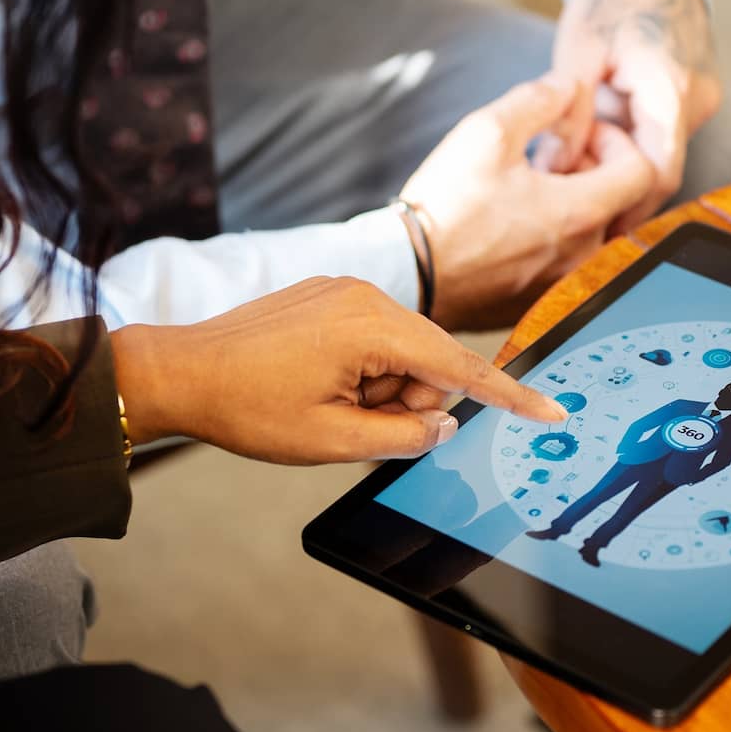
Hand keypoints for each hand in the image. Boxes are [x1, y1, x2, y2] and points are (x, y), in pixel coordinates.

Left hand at [110, 278, 566, 464]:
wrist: (178, 372)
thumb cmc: (247, 408)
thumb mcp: (332, 441)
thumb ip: (404, 435)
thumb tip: (443, 423)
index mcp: (372, 327)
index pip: (462, 366)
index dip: (509, 396)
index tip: (552, 412)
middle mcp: (365, 295)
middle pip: (430, 360)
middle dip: (406, 400)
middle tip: (350, 422)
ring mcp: (343, 290)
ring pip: (401, 353)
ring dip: (378, 388)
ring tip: (324, 403)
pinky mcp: (326, 295)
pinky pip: (372, 339)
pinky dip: (361, 370)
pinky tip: (317, 384)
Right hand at [399, 77, 656, 329]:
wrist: (406, 271)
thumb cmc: (445, 205)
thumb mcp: (486, 131)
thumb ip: (538, 98)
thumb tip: (570, 84)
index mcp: (579, 213)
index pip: (643, 172)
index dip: (618, 142)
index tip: (580, 136)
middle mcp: (581, 255)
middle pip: (618, 202)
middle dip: (593, 170)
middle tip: (549, 157)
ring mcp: (561, 284)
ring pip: (592, 233)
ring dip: (574, 203)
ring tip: (529, 190)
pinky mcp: (538, 303)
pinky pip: (565, 263)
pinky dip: (554, 237)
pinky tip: (513, 224)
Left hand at [544, 0, 722, 233]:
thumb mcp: (578, 51)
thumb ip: (569, 113)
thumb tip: (557, 168)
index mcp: (670, 90)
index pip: (659, 173)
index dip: (628, 209)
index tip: (597, 233)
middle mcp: (697, 101)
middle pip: (661, 168)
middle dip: (617, 187)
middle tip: (571, 196)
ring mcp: (700, 99)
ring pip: (661, 153)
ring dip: (622, 164)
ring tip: (577, 159)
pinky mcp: (693, 96)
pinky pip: (663, 135)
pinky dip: (632, 144)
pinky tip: (597, 139)